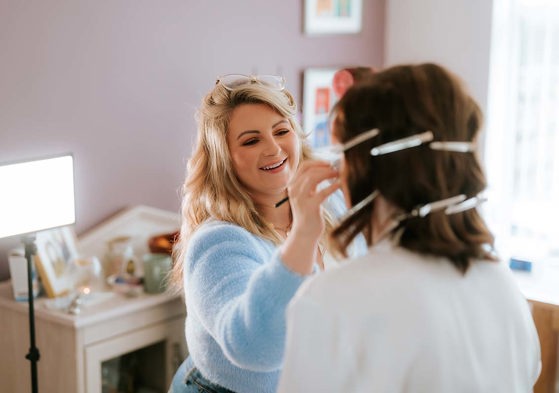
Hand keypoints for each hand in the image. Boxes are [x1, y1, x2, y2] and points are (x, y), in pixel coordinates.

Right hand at [280, 160, 339, 274]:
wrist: (304, 234)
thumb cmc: (308, 213)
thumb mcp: (306, 195)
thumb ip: (310, 183)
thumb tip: (326, 168)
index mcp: (292, 185)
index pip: (304, 166)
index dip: (318, 162)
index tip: (329, 163)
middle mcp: (294, 190)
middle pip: (310, 170)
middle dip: (325, 167)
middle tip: (337, 169)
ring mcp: (300, 199)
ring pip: (314, 177)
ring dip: (328, 173)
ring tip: (339, 175)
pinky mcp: (310, 207)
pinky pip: (322, 192)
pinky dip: (333, 186)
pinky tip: (340, 185)